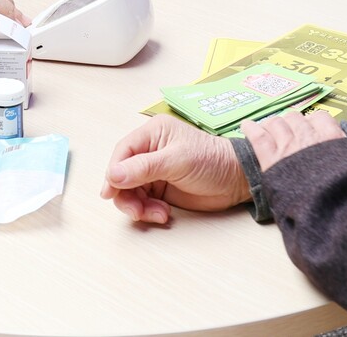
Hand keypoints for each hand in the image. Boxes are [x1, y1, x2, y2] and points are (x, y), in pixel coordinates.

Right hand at [102, 116, 251, 223]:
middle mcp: (150, 150)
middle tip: (137, 211)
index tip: (110, 193)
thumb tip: (113, 174)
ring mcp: (155, 171)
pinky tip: (163, 213)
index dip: (113, 173)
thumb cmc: (212, 161)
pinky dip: (148, 210)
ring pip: (130, 191)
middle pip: (122, 174)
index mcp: (153, 133)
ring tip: (157, 213)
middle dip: (126, 195)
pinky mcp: (161, 188)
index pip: (122, 152)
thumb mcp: (177, 161)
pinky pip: (143, 201)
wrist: (236, 180)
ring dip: (138, 206)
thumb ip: (144, 167)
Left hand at [240, 102, 346, 171]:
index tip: (316, 131)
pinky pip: (258, 138)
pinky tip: (247, 126)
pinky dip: (251, 129)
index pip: (320, 118)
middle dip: (295, 124)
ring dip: (276, 125)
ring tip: (273, 130)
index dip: (317, 124)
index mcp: (331, 136)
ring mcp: (288, 149)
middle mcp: (308, 138)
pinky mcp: (272, 163)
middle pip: (296, 119)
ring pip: (277, 124)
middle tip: (293, 133)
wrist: (336, 211)